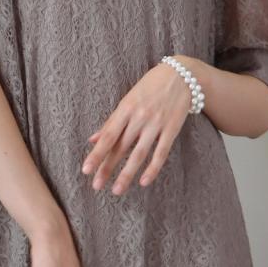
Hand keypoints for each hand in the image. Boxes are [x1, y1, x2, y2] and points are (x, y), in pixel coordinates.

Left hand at [81, 55, 200, 195]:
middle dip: (107, 167)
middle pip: (121, 147)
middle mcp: (140, 117)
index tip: (86, 170)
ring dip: (127, 174)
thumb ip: (112, 121)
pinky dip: (153, 169)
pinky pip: (161, 153)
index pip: (108, 135)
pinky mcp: (171, 129)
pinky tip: (144, 182)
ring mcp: (156, 124)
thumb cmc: (150, 86)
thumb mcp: (128, 99)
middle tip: (96, 186)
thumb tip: (93, 139)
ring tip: (117, 190)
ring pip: (139, 154)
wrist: (181, 75)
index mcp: (126, 108)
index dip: (97, 153)